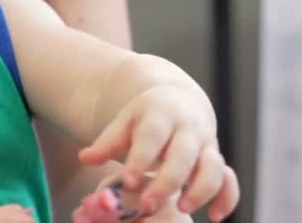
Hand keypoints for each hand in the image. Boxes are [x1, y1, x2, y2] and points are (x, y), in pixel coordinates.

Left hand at [78, 55, 238, 221]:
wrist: (176, 102)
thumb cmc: (143, 119)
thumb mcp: (123, 123)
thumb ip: (106, 143)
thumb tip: (85, 157)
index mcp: (160, 115)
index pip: (151, 137)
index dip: (140, 159)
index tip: (127, 182)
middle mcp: (188, 128)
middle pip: (183, 154)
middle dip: (167, 181)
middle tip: (147, 206)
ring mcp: (207, 143)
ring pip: (213, 166)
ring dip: (201, 189)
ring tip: (182, 209)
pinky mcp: (217, 159)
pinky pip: (230, 178)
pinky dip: (228, 198)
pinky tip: (215, 217)